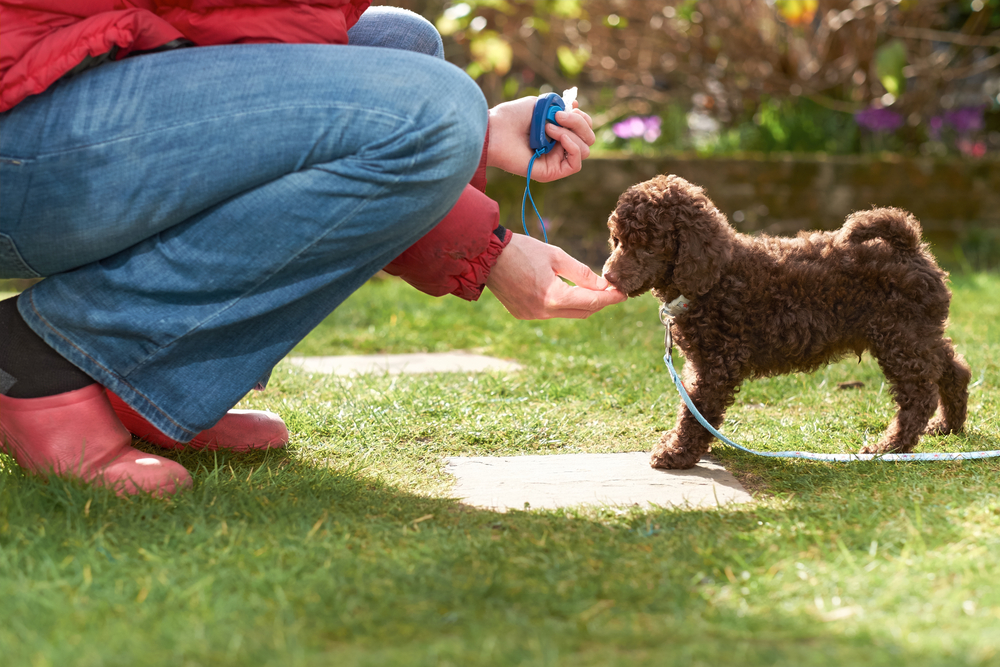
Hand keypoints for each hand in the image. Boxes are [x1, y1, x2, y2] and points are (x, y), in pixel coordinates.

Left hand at [486, 96, 594, 181]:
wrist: (495, 131)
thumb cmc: (513, 117)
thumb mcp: (542, 105)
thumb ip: (562, 107)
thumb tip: (578, 108)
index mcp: (558, 132)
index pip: (585, 128)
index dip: (581, 118)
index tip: (569, 107)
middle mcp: (559, 147)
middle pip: (588, 138)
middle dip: (579, 123)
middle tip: (558, 115)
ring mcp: (556, 160)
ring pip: (584, 149)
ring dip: (570, 133)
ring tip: (548, 128)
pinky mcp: (551, 172)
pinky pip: (575, 164)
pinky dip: (572, 147)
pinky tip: (557, 137)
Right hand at [486, 234, 625, 319]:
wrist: (487, 256)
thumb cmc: (522, 250)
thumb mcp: (556, 256)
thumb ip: (582, 273)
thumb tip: (603, 285)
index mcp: (553, 297)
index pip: (592, 302)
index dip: (610, 298)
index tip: (623, 293)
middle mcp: (543, 312)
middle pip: (582, 312)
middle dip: (598, 302)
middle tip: (611, 290)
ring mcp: (532, 315)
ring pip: (567, 314)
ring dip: (581, 303)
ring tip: (591, 288)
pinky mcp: (523, 314)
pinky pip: (551, 312)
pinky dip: (562, 304)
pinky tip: (564, 290)